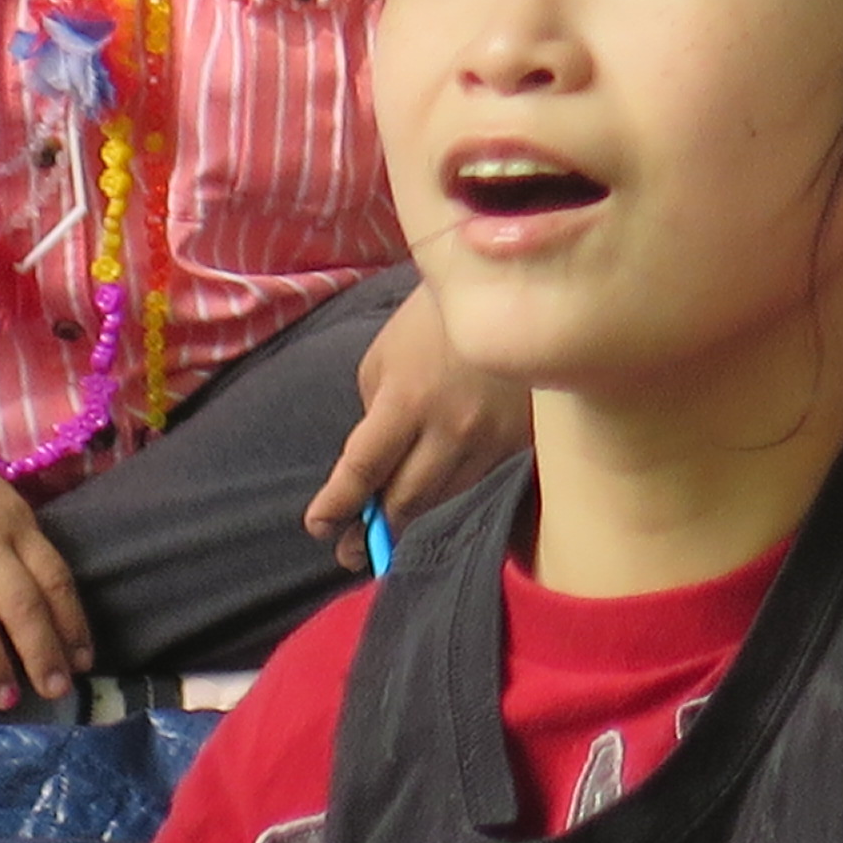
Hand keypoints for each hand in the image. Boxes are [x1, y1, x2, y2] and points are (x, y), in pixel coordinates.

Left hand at [304, 283, 533, 569]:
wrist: (508, 292)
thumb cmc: (432, 322)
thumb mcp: (383, 360)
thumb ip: (375, 417)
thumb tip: (377, 466)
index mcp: (406, 401)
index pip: (362, 470)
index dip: (337, 505)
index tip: (320, 526)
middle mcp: (451, 429)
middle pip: (406, 499)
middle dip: (373, 527)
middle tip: (349, 550)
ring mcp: (493, 440)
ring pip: (446, 501)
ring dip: (414, 521)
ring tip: (391, 540)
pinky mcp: (523, 443)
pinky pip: (482, 486)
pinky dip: (455, 501)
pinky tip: (440, 511)